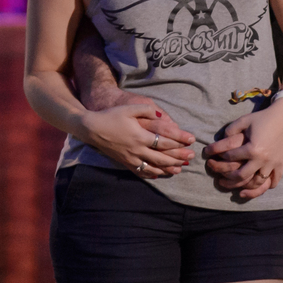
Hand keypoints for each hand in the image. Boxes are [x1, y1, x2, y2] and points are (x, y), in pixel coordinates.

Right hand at [78, 104, 193, 177]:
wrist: (91, 128)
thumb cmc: (111, 116)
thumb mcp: (130, 108)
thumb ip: (147, 110)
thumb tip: (162, 115)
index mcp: (140, 136)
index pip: (164, 141)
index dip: (180, 141)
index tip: (191, 140)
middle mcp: (136, 149)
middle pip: (162, 157)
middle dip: (178, 157)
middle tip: (191, 156)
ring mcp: (130, 158)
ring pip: (153, 167)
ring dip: (168, 168)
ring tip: (180, 168)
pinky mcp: (124, 162)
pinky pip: (140, 171)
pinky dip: (152, 174)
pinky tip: (160, 174)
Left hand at [203, 100, 282, 197]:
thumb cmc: (263, 118)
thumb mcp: (244, 120)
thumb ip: (230, 130)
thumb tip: (221, 140)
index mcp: (252, 149)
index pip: (230, 157)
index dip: (219, 155)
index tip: (213, 155)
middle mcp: (262, 159)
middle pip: (241, 176)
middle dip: (227, 176)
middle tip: (219, 176)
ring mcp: (272, 164)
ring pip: (256, 182)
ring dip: (244, 185)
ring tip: (235, 184)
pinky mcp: (281, 164)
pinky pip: (273, 181)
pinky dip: (265, 186)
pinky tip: (256, 184)